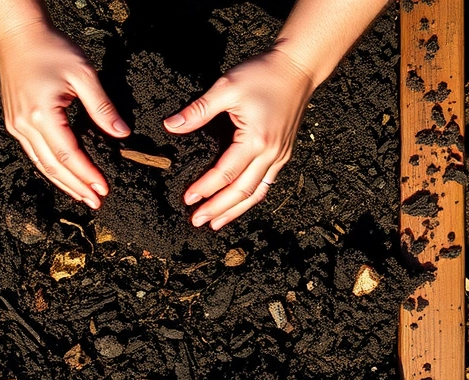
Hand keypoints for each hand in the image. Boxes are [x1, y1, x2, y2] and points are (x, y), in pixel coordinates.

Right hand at [0, 22, 129, 208]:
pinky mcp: (14, 123)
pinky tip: (64, 176)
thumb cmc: (51, 48)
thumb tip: (122, 134)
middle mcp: (24, 124)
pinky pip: (34, 153)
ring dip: (63, 183)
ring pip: (41, 164)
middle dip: (76, 187)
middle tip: (96, 202)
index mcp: (41, 114)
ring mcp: (16, 126)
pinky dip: (50, 168)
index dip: (87, 174)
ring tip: (82, 196)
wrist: (17, 36)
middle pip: (53, 166)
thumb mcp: (84, 74)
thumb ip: (102, 107)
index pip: (68, 154)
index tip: (104, 189)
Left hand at [164, 47, 315, 229]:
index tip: (187, 199)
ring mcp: (280, 155)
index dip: (205, 188)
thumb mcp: (226, 87)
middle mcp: (271, 153)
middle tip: (197, 221)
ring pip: (257, 193)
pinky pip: (266, 183)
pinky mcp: (283, 153)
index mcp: (256, 139)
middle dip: (219, 209)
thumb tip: (170, 126)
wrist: (298, 67)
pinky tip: (237, 205)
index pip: (226, 173)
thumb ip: (198, 110)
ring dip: (235, 210)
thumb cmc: (262, 74)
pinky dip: (250, 197)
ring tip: (215, 223)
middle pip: (242, 191)